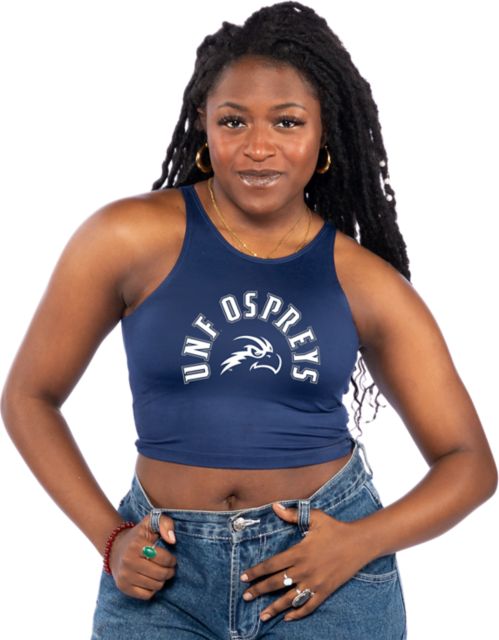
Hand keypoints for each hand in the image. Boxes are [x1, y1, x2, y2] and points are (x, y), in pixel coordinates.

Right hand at [109, 512, 176, 598]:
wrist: (115, 548)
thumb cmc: (138, 535)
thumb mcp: (151, 522)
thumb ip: (165, 523)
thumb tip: (173, 540)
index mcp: (137, 544)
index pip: (163, 558)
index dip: (172, 560)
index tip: (172, 559)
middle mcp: (128, 560)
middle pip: (160, 574)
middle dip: (169, 572)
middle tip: (170, 568)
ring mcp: (124, 575)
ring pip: (155, 585)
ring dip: (162, 580)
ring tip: (161, 573)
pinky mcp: (123, 587)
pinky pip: (146, 595)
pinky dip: (152, 589)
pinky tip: (151, 580)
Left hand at [239, 502, 373, 621]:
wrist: (359, 543)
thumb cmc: (335, 528)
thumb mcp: (314, 518)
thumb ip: (292, 514)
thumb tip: (275, 506)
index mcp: (299, 552)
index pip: (271, 565)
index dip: (256, 572)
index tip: (243, 577)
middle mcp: (304, 570)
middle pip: (276, 583)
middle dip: (259, 590)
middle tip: (245, 597)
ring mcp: (315, 582)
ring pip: (290, 599)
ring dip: (274, 608)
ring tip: (261, 616)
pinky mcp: (325, 591)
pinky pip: (309, 606)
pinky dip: (298, 613)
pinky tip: (288, 617)